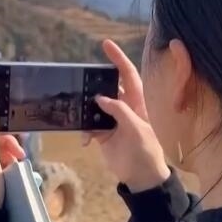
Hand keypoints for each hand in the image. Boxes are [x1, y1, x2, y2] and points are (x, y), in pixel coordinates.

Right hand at [86, 40, 170, 191]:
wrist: (141, 177)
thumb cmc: (146, 151)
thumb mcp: (136, 129)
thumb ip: (119, 111)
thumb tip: (100, 98)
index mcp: (137, 102)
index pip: (128, 74)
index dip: (118, 58)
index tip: (106, 44)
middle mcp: (124, 107)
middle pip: (107, 87)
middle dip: (94, 82)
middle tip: (80, 79)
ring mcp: (112, 120)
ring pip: (94, 106)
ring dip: (85, 108)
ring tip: (75, 108)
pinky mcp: (103, 134)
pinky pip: (89, 126)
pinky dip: (84, 131)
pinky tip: (84, 140)